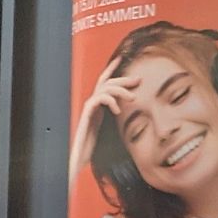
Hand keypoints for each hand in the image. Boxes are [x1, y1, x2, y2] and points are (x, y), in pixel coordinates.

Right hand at [70, 59, 140, 186]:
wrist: (78, 158)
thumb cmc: (93, 149)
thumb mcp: (111, 132)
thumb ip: (118, 122)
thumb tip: (136, 119)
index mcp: (98, 107)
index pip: (105, 84)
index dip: (112, 70)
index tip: (121, 59)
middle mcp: (93, 105)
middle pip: (106, 83)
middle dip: (123, 78)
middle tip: (138, 80)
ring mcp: (89, 109)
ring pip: (104, 89)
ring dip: (120, 90)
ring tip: (132, 99)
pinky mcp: (86, 114)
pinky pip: (99, 99)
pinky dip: (110, 101)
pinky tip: (118, 110)